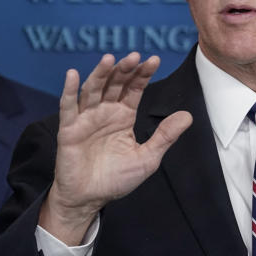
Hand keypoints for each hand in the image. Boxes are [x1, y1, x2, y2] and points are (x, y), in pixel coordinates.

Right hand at [40, 52, 191, 244]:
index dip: (142, 74)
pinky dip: (68, 90)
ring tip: (110, 60)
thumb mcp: (147, 157)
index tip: (154, 60)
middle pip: (114, 84)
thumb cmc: (117, 179)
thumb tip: (188, 115)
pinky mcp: (69, 129)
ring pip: (92, 90)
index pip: (134, 89)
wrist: (90, 199)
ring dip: (100, 74)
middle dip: (124, 70)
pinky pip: (68, 107)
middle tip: (134, 56)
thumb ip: (165, 136)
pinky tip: (72, 74)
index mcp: (123, 116)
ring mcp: (86, 119)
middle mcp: (105, 112)